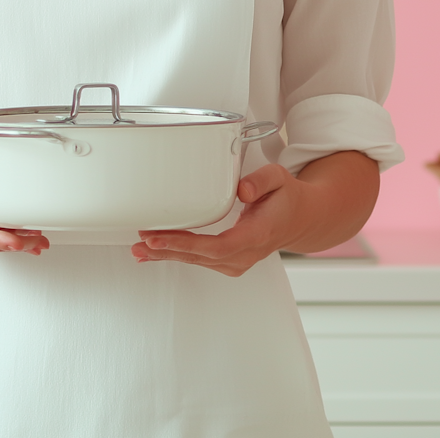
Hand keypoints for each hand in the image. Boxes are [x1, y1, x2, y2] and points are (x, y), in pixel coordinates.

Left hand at [130, 164, 300, 276]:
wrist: (300, 220)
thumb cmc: (287, 198)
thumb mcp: (280, 178)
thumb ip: (262, 181)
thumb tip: (241, 190)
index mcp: (258, 233)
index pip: (219, 245)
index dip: (186, 244)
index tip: (160, 238)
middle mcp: (247, 253)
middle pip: (202, 257)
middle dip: (168, 250)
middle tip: (141, 241)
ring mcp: (238, 261)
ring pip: (198, 261)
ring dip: (168, 255)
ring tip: (139, 249)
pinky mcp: (229, 261)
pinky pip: (200, 260)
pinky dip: (177, 255)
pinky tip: (155, 252)